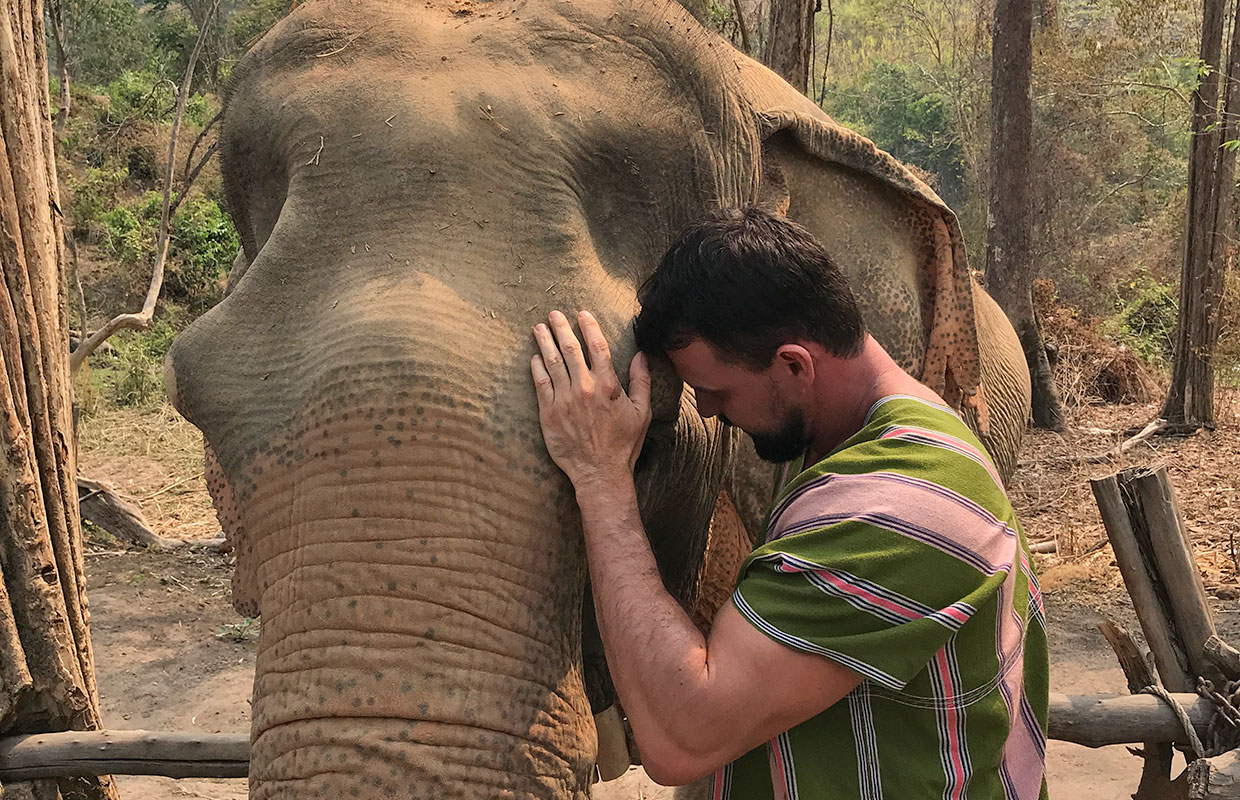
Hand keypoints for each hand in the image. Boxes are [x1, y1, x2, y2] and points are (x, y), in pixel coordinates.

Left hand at [531, 310, 651, 489]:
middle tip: (553, 314)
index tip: (582, 314)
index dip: (588, 326)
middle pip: (570, 349)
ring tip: (538, 328)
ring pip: (551, 362)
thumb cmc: (623, 444)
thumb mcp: (642, 412)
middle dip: (560, 327)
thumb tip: (641, 355)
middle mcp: (584, 388)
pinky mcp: (548, 413)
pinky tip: (535, 357)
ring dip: (544, 342)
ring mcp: (564, 400)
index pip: (597, 346)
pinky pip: (540, 383)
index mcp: (607, 385)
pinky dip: (537, 367)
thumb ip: (641, 381)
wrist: (599, 472)